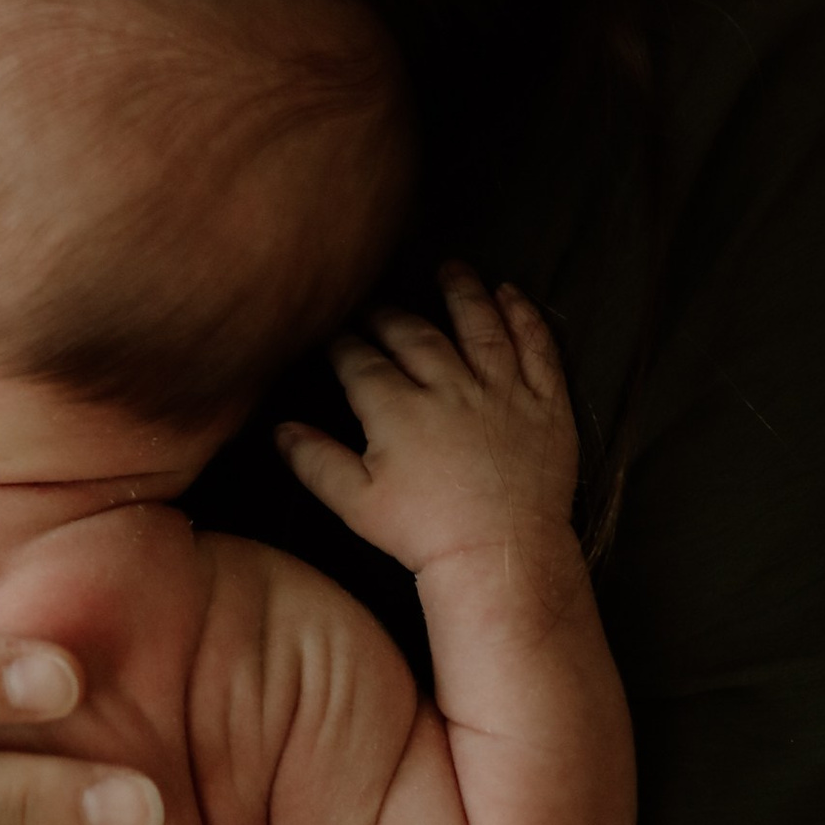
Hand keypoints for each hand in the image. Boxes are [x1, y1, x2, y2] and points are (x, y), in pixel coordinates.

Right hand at [276, 267, 579, 584]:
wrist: (502, 557)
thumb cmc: (423, 535)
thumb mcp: (356, 504)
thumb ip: (316, 461)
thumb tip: (279, 428)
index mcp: (397, 408)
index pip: (361, 360)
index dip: (343, 342)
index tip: (333, 334)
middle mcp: (448, 386)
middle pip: (414, 333)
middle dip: (389, 313)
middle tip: (376, 306)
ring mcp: (501, 390)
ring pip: (479, 324)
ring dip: (462, 291)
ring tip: (450, 267)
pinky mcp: (544, 403)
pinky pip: (537, 347)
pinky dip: (523, 316)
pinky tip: (510, 294)